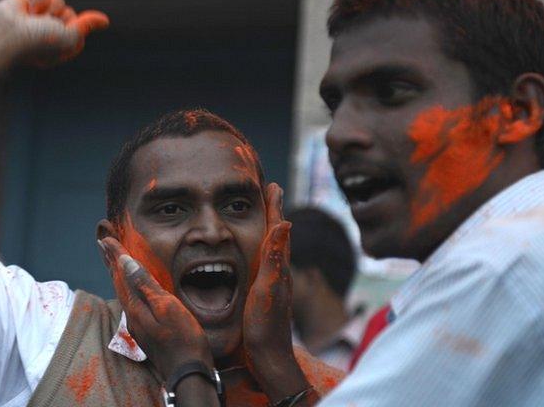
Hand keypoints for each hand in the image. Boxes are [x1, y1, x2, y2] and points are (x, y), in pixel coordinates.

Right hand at [0, 0, 108, 66]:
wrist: (5, 33)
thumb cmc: (37, 42)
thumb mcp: (68, 37)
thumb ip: (86, 26)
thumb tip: (105, 21)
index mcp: (60, 47)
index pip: (79, 30)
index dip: (73, 28)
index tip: (59, 34)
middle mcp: (49, 33)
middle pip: (69, 12)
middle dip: (60, 16)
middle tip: (43, 25)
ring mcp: (37, 18)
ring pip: (58, 0)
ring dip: (49, 7)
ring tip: (33, 18)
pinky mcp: (26, 4)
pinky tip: (25, 9)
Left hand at [99, 237, 213, 379]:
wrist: (188, 372)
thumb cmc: (183, 339)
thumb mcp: (167, 308)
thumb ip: (145, 286)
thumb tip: (126, 263)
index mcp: (136, 306)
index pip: (121, 273)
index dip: (115, 255)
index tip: (106, 239)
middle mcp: (132, 314)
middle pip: (118, 282)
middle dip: (111, 262)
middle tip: (103, 244)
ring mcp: (138, 324)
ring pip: (123, 291)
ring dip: (117, 273)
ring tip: (113, 260)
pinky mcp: (146, 330)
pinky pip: (131, 300)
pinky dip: (127, 286)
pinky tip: (131, 288)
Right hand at [242, 183, 309, 400]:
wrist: (269, 358)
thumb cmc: (265, 326)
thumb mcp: (267, 288)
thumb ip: (274, 257)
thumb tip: (285, 223)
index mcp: (278, 266)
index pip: (276, 229)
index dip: (273, 207)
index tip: (272, 184)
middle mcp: (279, 272)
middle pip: (276, 234)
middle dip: (272, 211)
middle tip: (269, 190)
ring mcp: (274, 283)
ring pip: (271, 248)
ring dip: (267, 228)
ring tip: (264, 214)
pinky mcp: (266, 293)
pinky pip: (264, 262)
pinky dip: (261, 248)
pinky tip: (257, 254)